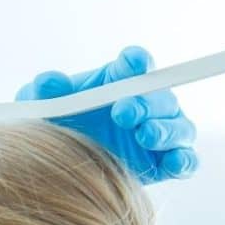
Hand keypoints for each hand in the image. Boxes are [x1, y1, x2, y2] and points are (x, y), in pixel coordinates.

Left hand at [17, 46, 197, 183]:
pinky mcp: (162, 162)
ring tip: (145, 135)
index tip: (131, 64)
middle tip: (122, 113)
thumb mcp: (38, 106)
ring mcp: (156, 132)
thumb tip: (48, 81)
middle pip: (159, 95)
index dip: (136, 61)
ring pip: (179, 126)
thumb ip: (43, 92)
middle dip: (145, 102)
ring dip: (166, 129)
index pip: (135, 63)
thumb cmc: (52, 123)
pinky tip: (172, 161)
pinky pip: (185, 161)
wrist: (56, 164)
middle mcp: (144, 103)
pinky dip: (184, 160)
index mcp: (117, 80)